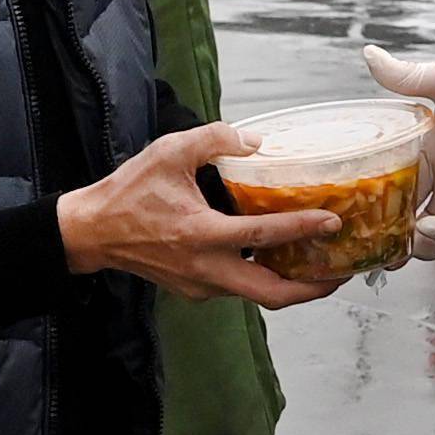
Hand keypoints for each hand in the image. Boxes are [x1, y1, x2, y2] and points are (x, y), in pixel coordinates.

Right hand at [59, 121, 335, 303]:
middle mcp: (206, 269)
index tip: (333, 220)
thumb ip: (214, 139)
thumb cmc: (128, 192)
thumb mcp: (168, 152)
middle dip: (313, 288)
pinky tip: (281, 259)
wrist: (92, 233)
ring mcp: (201, 286)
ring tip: (322, 266)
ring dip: (292, 284)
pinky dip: (265, 278)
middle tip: (342, 271)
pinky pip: (240, 289)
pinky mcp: (196, 290)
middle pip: (272, 294)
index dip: (303, 228)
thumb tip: (257, 143)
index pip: (263, 235)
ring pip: (258, 295)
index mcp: (201, 235)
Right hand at [363, 45, 434, 259]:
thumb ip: (405, 76)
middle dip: (391, 226)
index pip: (395, 178)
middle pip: (410, 209)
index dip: (375, 193)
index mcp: (429, 148)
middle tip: (369, 236)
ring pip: (433, 229)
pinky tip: (429, 228)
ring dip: (415, 240)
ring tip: (399, 241)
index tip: (354, 203)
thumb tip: (370, 55)